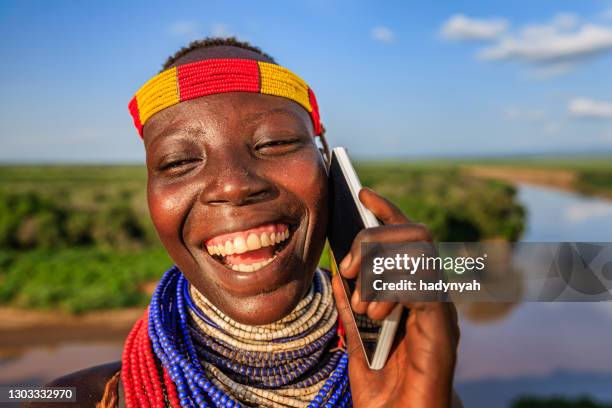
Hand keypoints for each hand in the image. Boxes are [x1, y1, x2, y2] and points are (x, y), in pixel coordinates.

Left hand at [331, 188, 460, 407]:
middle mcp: (431, 292)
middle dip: (375, 239)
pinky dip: (392, 292)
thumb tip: (334, 266)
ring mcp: (440, 309)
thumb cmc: (382, 380)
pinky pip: (422, 288)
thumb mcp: (355, 332)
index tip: (362, 192)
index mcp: (413, 289)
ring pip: (419, 255)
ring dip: (381, 269)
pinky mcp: (442, 329)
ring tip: (361, 302)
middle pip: (415, 234)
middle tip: (348, 266)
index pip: (406, 235)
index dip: (387, 210)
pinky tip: (375, 312)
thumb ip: (348, 299)